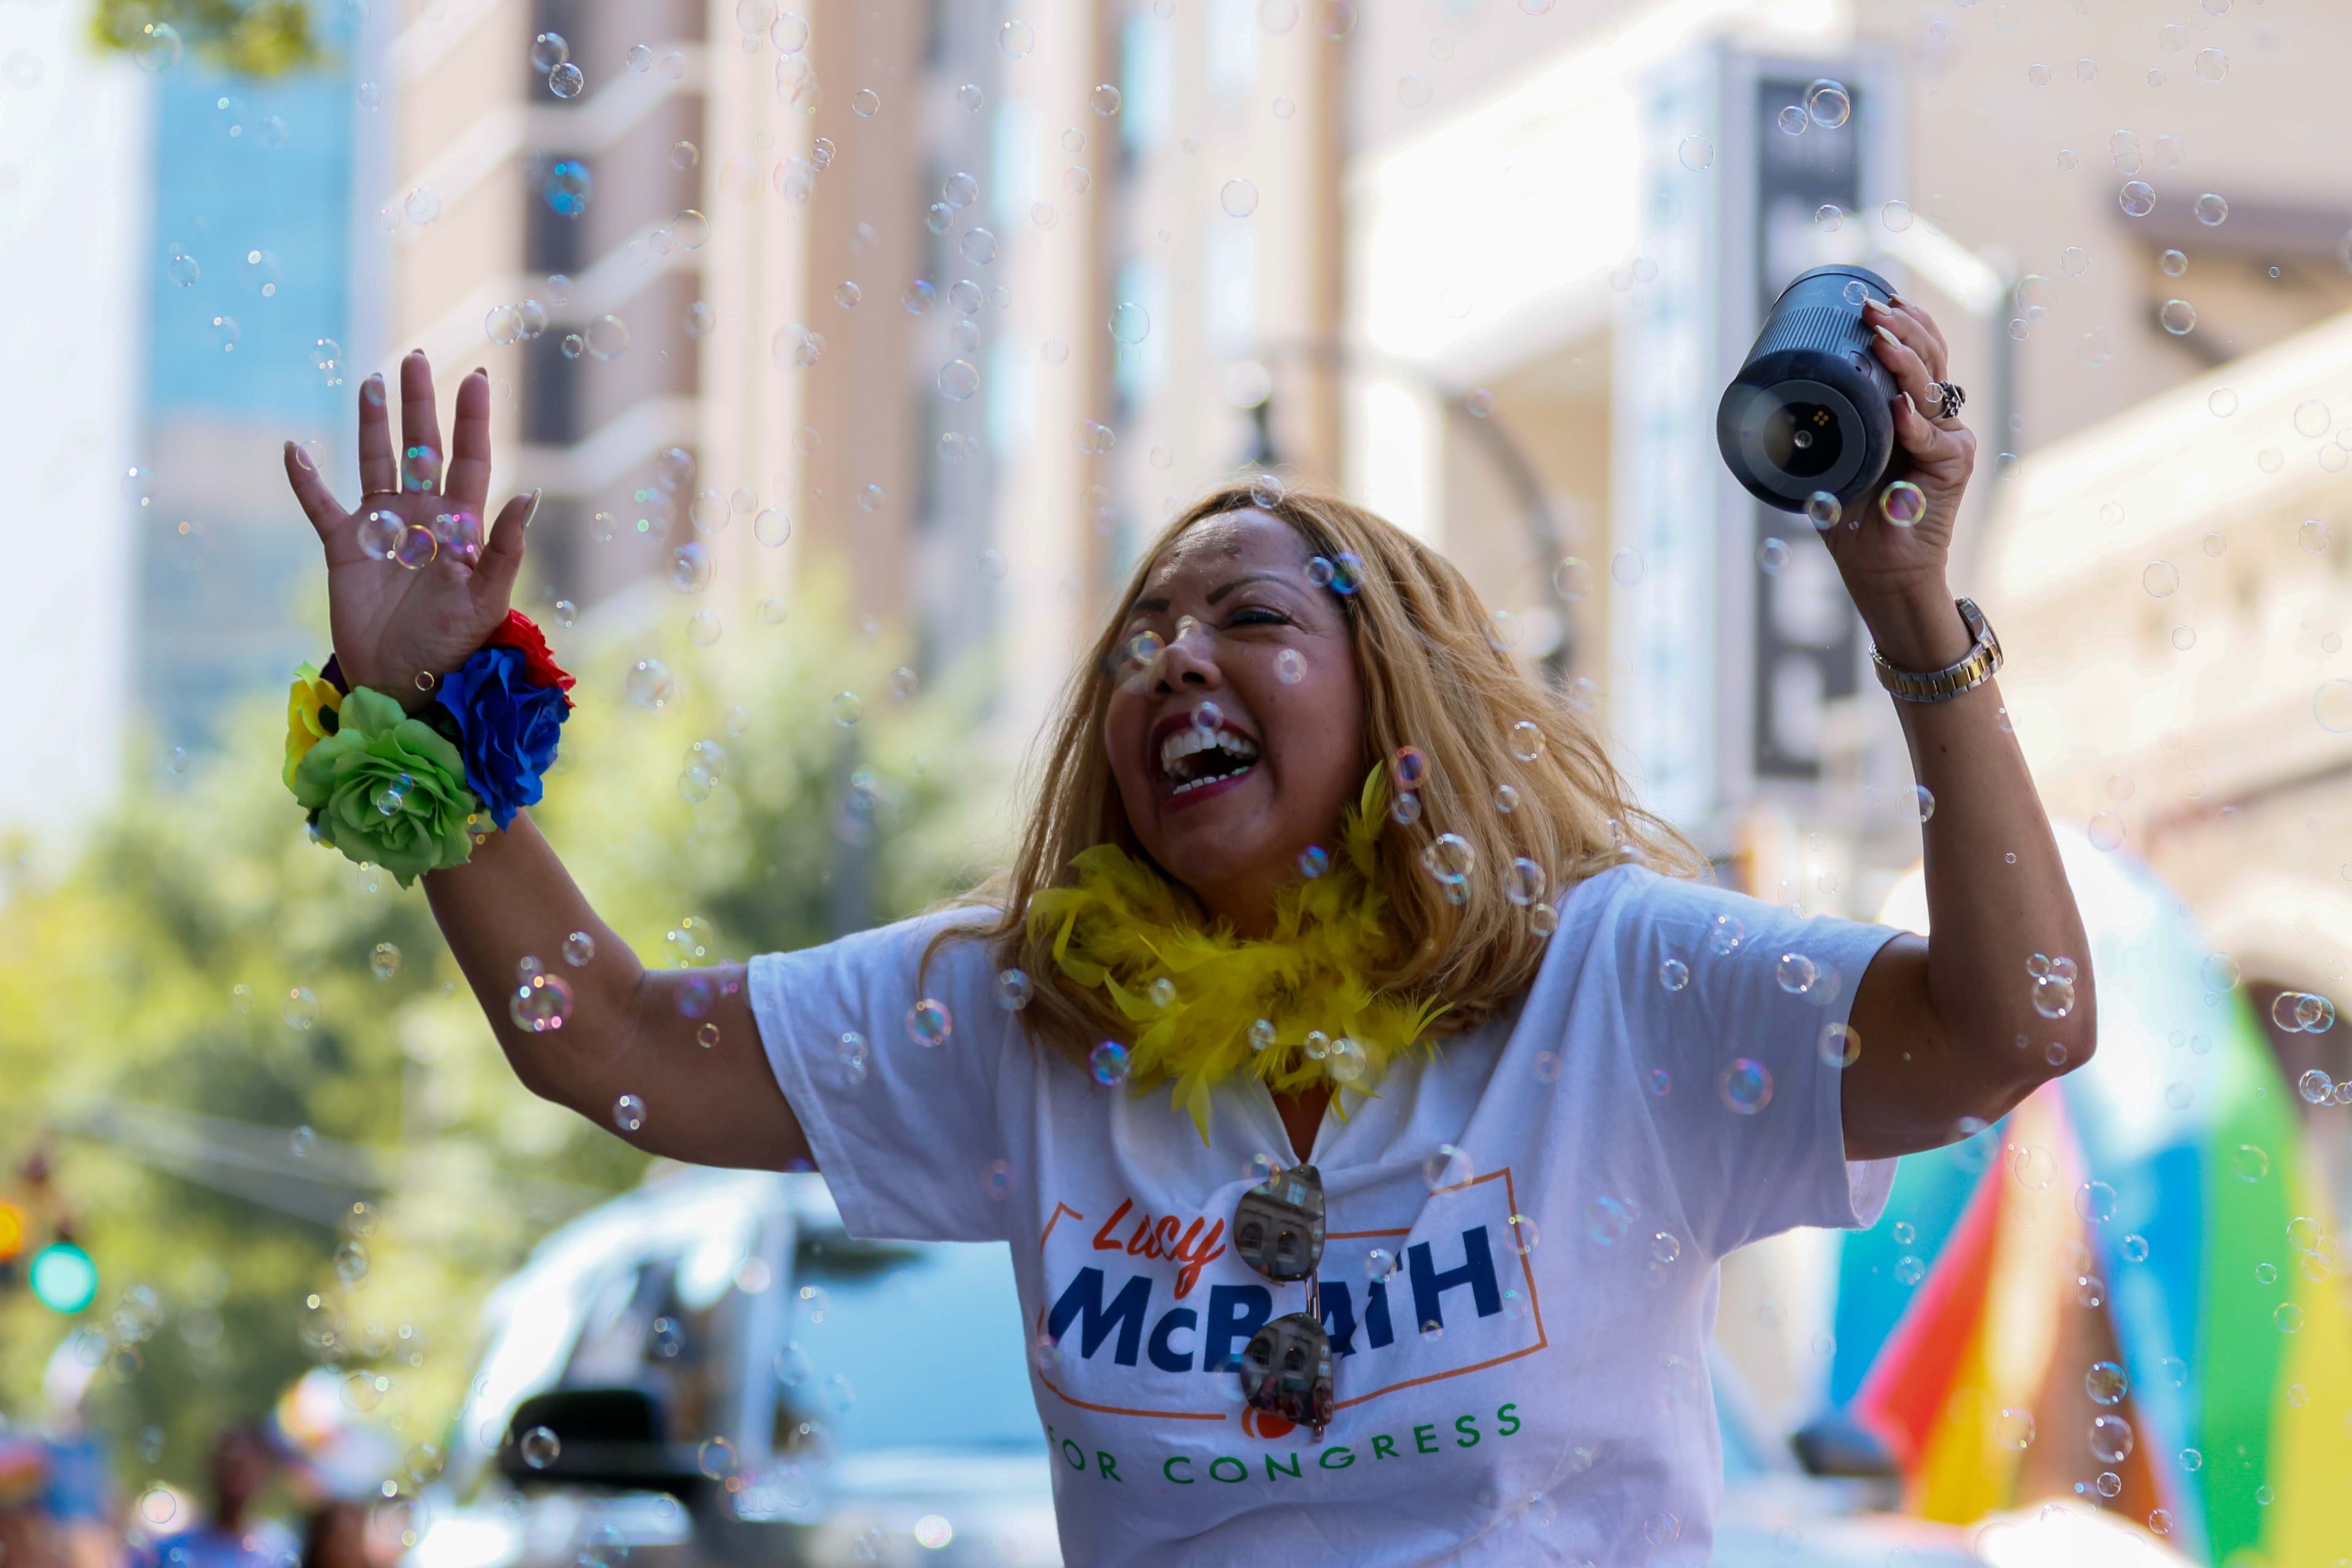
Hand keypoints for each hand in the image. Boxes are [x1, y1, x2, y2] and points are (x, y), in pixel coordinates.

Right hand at [283, 352, 536, 708]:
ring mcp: (382, 529)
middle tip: (418, 358)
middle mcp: (422, 517)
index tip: (478, 377)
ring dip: (373, 424)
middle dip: (420, 405)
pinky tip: (295, 449)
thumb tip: (530, 496)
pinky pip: (320, 505)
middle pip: (422, 447)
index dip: (473, 420)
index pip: (469, 460)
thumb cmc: (454, 646)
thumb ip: (505, 548)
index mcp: (460, 525)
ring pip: (376, 462)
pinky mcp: (344, 547)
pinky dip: (306, 480)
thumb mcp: (487, 600)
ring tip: (373, 381)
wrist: (404, 682)